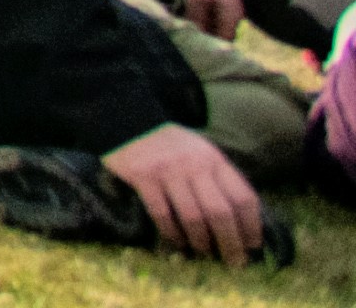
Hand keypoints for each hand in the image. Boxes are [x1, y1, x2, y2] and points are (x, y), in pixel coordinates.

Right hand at [102, 123, 267, 263]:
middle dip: (230, 242)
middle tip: (234, 261)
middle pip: (220, 212)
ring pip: (192, 217)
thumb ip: (219, 179)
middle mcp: (194, 165)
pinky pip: (162, 213)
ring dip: (201, 241)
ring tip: (205, 252)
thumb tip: (241, 221)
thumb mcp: (202, 153)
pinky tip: (178, 241)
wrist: (129, 122)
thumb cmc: (172, 145)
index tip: (252, 245)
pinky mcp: (142, 176)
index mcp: (214, 159)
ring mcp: (167, 170)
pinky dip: (172, 232)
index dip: (251, 226)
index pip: (242, 197)